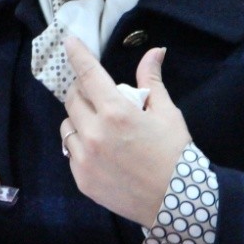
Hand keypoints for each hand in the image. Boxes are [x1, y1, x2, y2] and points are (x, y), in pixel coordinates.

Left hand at [61, 36, 191, 226]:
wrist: (176, 202)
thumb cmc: (175, 153)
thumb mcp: (166, 112)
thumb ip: (151, 80)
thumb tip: (154, 51)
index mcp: (116, 112)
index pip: (88, 74)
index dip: (77, 54)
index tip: (68, 41)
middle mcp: (94, 133)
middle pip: (73, 99)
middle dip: (82, 89)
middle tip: (97, 93)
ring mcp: (85, 158)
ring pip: (67, 125)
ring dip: (79, 118)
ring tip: (98, 124)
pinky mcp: (82, 179)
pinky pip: (71, 151)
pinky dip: (80, 144)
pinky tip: (100, 149)